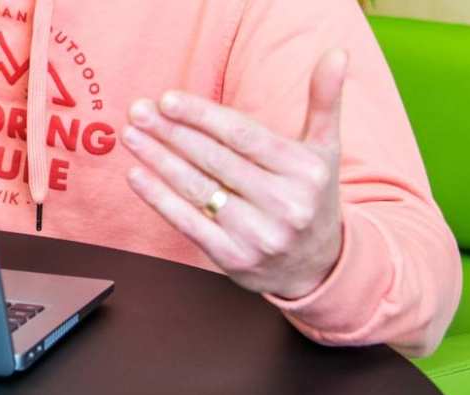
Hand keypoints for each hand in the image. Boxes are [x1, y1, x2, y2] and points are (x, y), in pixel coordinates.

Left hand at [121, 49, 348, 299]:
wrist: (316, 266)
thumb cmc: (312, 196)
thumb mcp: (326, 150)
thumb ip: (324, 101)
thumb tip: (337, 53)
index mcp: (305, 171)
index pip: (244, 137)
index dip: (202, 117)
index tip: (167, 100)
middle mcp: (285, 204)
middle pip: (216, 160)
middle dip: (172, 133)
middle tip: (139, 111)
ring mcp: (259, 234)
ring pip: (198, 190)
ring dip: (158, 160)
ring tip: (132, 136)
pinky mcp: (234, 259)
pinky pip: (189, 223)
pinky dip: (159, 199)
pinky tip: (137, 175)